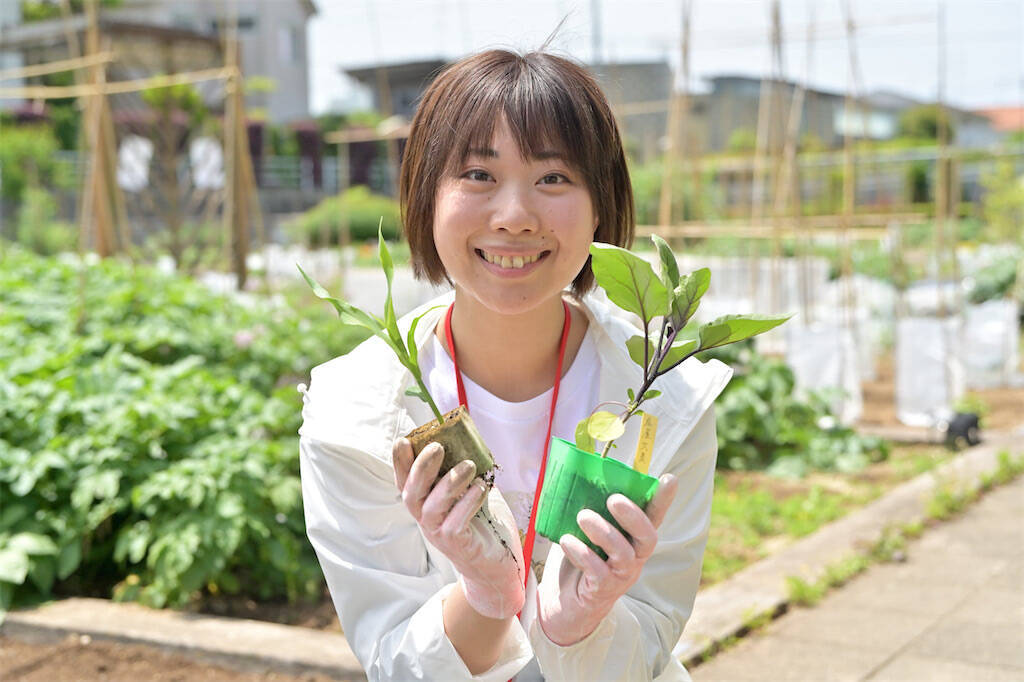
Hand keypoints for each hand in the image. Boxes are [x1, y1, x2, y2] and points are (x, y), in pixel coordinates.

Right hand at [393, 438, 525, 619]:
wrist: (498, 564)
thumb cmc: (483, 524)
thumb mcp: (472, 491)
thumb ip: (465, 471)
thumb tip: (470, 440)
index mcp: (426, 503)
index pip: (405, 481)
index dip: (400, 462)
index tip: (403, 440)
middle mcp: (426, 519)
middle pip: (411, 493)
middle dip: (421, 467)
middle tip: (437, 446)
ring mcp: (438, 533)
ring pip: (432, 507)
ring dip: (449, 482)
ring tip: (469, 465)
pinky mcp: (456, 544)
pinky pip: (455, 522)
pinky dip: (468, 502)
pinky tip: (481, 488)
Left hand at [537, 474, 678, 645]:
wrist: (566, 603)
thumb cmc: (581, 558)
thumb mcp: (590, 531)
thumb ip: (594, 508)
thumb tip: (585, 474)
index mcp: (634, 538)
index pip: (654, 516)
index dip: (663, 498)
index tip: (670, 478)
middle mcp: (635, 557)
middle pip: (648, 537)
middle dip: (634, 516)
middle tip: (613, 499)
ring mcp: (621, 576)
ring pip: (624, 554)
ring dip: (604, 532)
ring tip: (582, 516)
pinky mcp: (602, 590)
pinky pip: (598, 572)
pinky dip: (582, 553)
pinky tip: (566, 540)